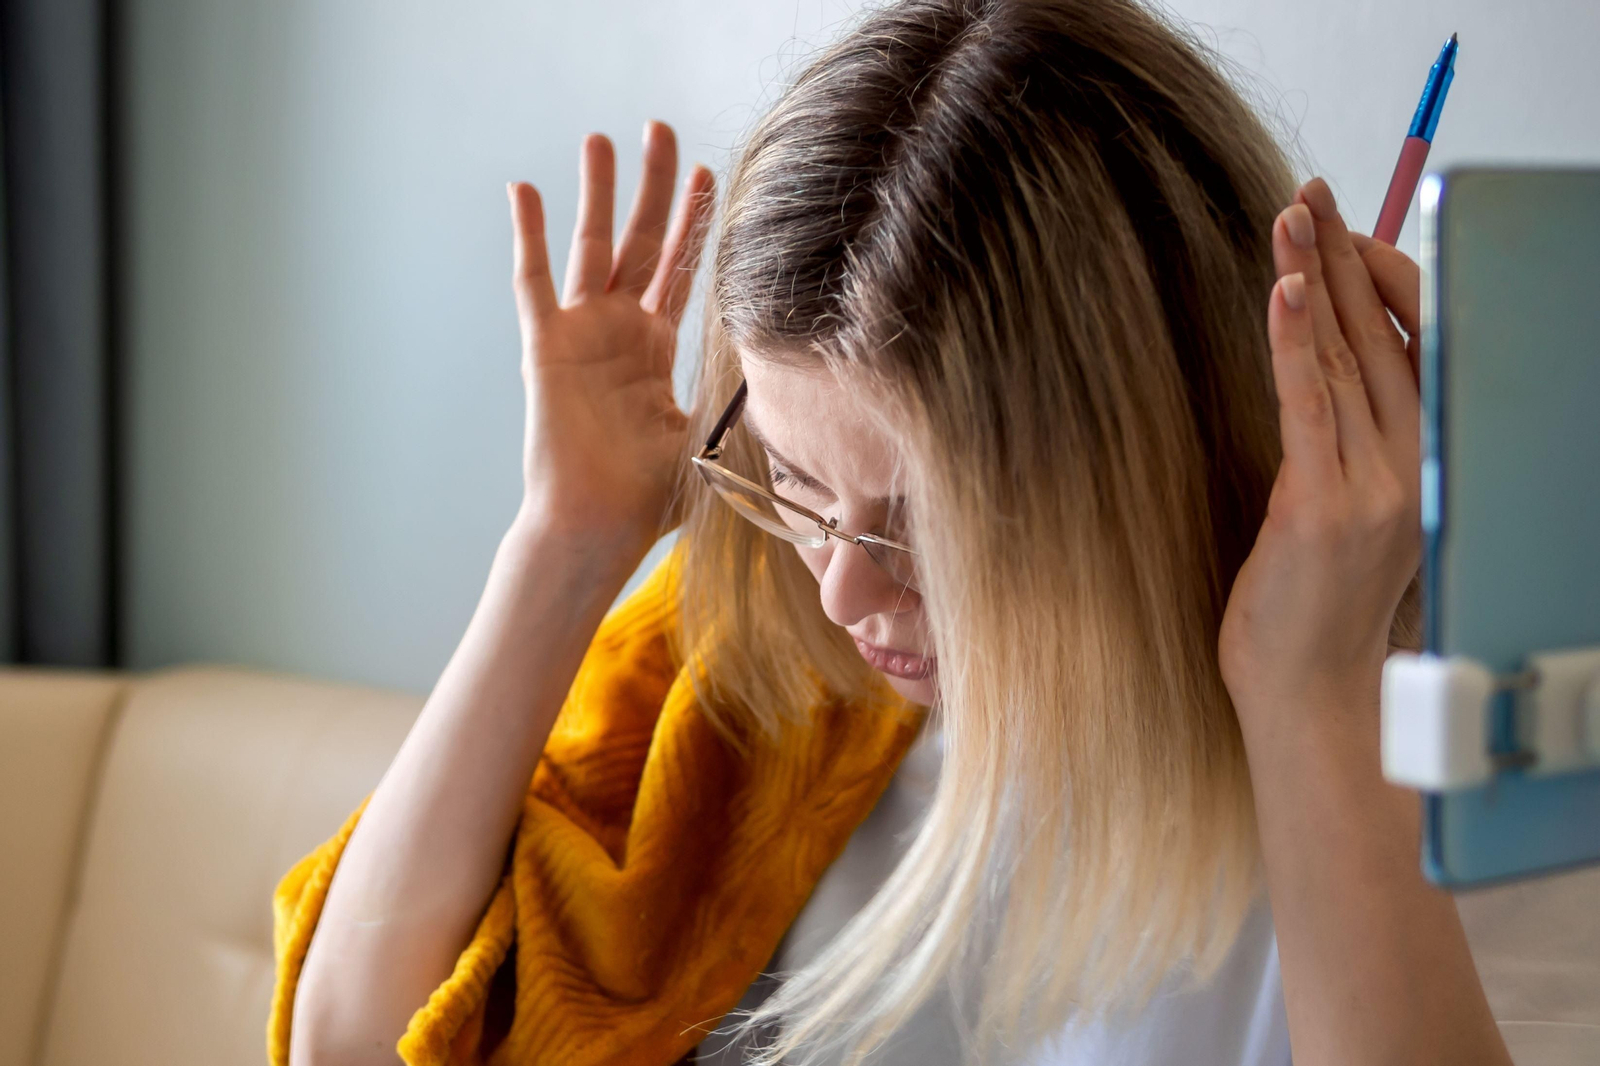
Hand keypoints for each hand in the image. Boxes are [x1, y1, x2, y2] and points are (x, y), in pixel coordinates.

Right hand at [506, 121, 714, 559]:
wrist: (598, 529)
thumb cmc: (649, 500)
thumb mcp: (713, 441)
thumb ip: (744, 406)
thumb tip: (802, 392)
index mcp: (656, 350)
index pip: (680, 271)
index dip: (693, 222)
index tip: (712, 172)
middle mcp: (618, 332)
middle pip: (641, 243)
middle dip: (654, 186)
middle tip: (662, 128)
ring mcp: (581, 335)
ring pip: (592, 248)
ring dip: (598, 193)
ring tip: (603, 137)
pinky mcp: (547, 348)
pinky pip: (534, 282)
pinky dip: (528, 236)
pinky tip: (523, 188)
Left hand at [1218, 177, 1423, 734]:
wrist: (1311, 695)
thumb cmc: (1311, 608)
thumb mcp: (1341, 513)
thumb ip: (1339, 444)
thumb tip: (1313, 372)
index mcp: (1423, 461)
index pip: (1409, 345)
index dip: (1373, 282)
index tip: (1335, 230)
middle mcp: (1411, 464)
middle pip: (1378, 336)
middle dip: (1340, 257)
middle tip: (1310, 194)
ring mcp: (1373, 484)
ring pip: (1345, 357)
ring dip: (1314, 278)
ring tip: (1291, 214)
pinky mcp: (1323, 505)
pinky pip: (1308, 404)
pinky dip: (1295, 342)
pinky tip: (1281, 287)